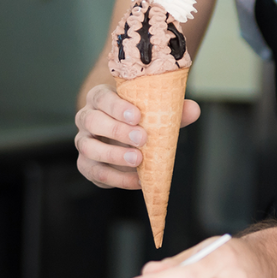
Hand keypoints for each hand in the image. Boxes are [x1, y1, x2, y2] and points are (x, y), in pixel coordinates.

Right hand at [74, 83, 199, 189]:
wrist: (122, 135)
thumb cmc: (137, 119)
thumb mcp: (153, 110)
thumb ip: (171, 110)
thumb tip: (193, 110)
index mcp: (100, 98)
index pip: (102, 97)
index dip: (117, 106)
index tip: (137, 116)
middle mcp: (86, 118)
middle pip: (92, 121)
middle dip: (117, 130)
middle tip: (142, 138)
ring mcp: (84, 142)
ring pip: (88, 148)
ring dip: (113, 155)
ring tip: (138, 160)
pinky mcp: (86, 165)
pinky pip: (95, 172)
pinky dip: (117, 178)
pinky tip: (137, 180)